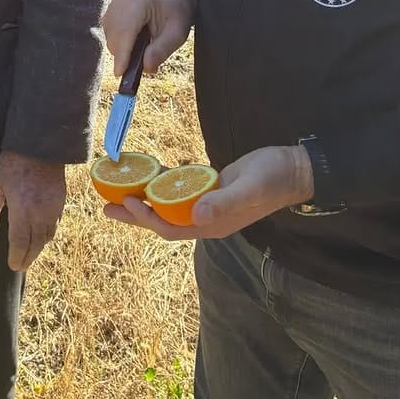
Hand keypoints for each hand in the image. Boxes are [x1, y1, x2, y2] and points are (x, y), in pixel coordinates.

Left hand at [0, 149, 66, 270]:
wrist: (40, 145)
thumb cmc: (12, 164)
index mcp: (22, 211)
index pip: (20, 243)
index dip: (17, 257)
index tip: (13, 266)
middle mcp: (40, 214)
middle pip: (36, 244)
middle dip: (28, 258)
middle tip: (21, 266)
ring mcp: (53, 209)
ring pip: (48, 237)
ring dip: (39, 248)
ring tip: (30, 254)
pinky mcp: (61, 202)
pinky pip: (56, 225)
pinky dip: (48, 235)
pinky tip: (42, 236)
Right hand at [103, 0, 195, 76]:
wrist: (171, 0)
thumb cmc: (175, 15)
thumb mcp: (177, 34)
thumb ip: (162, 50)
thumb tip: (146, 68)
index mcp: (140, 1)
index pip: (126, 30)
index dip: (122, 53)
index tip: (119, 73)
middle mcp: (122, 1)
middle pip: (115, 37)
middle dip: (125, 56)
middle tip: (146, 62)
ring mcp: (113, 7)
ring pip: (110, 39)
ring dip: (123, 51)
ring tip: (144, 47)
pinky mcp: (109, 13)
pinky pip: (109, 37)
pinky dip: (120, 46)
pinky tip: (135, 42)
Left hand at [105, 144, 313, 240]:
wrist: (294, 170)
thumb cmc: (273, 179)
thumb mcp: (250, 188)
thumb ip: (224, 202)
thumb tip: (196, 215)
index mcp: (212, 225)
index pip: (171, 228)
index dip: (147, 219)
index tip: (128, 202)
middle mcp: (206, 220)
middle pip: (162, 221)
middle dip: (134, 216)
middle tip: (106, 207)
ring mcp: (207, 206)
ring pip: (167, 207)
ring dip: (144, 201)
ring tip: (119, 192)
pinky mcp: (210, 190)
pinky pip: (179, 191)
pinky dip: (162, 185)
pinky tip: (148, 175)